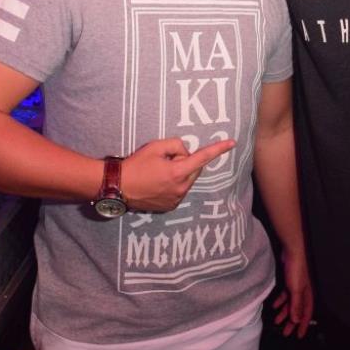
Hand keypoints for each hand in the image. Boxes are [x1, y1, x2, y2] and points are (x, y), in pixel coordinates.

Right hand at [121, 136, 235, 211]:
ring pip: (187, 180)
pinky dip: (174, 184)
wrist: (118, 187)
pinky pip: (180, 190)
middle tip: (167, 159)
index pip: (202, 158)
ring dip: (180, 173)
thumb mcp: (155, 147)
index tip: (232, 143)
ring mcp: (175, 199)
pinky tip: (157, 182)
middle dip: (186, 161)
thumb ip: (176, 145)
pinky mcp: (169, 206)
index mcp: (178, 172)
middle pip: (195, 169)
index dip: (218, 149)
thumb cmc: (136, 165)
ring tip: (159, 172)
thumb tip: (185, 153)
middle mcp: (180, 188)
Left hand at [272, 248, 313, 337]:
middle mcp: (303, 292)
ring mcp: (296, 287)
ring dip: (284, 313)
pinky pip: (286, 295)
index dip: (303, 325)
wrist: (292, 252)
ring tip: (277, 321)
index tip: (299, 336)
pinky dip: (280, 301)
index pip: (306, 314)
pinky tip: (274, 306)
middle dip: (292, 322)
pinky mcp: (289, 281)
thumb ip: (296, 305)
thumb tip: (296, 320)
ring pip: (291, 304)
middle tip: (286, 332)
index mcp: (307, 295)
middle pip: (298, 311)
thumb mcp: (295, 290)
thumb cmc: (296, 270)